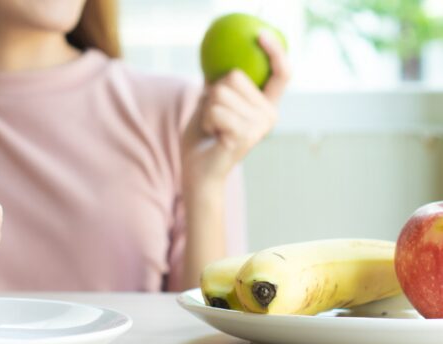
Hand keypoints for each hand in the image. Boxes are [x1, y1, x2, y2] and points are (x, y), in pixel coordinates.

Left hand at [182, 31, 290, 185]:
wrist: (199, 172)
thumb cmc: (203, 138)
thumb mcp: (210, 105)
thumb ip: (219, 86)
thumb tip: (217, 63)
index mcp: (266, 105)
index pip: (281, 73)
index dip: (275, 51)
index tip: (261, 35)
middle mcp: (269, 114)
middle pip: (234, 76)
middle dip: (213, 94)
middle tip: (215, 118)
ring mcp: (260, 126)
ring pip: (220, 93)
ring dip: (207, 109)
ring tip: (213, 128)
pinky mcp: (246, 136)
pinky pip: (215, 110)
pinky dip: (206, 120)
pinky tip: (212, 135)